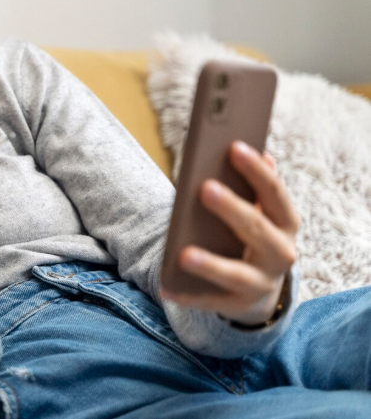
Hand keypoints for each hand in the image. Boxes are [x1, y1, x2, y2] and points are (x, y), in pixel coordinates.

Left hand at [161, 141, 298, 324]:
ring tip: (183, 254)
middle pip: (256, 229)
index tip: (234, 147)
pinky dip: (187, 296)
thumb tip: (259, 153)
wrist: (260, 288)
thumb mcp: (258, 212)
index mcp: (286, 223)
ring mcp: (262, 283)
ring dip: (210, 264)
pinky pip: (209, 301)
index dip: (256, 171)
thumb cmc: (251, 235)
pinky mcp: (238, 305)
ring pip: (235, 274)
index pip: (274, 193)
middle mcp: (281, 254)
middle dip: (231, 209)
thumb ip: (252, 187)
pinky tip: (165, 287)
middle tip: (204, 188)